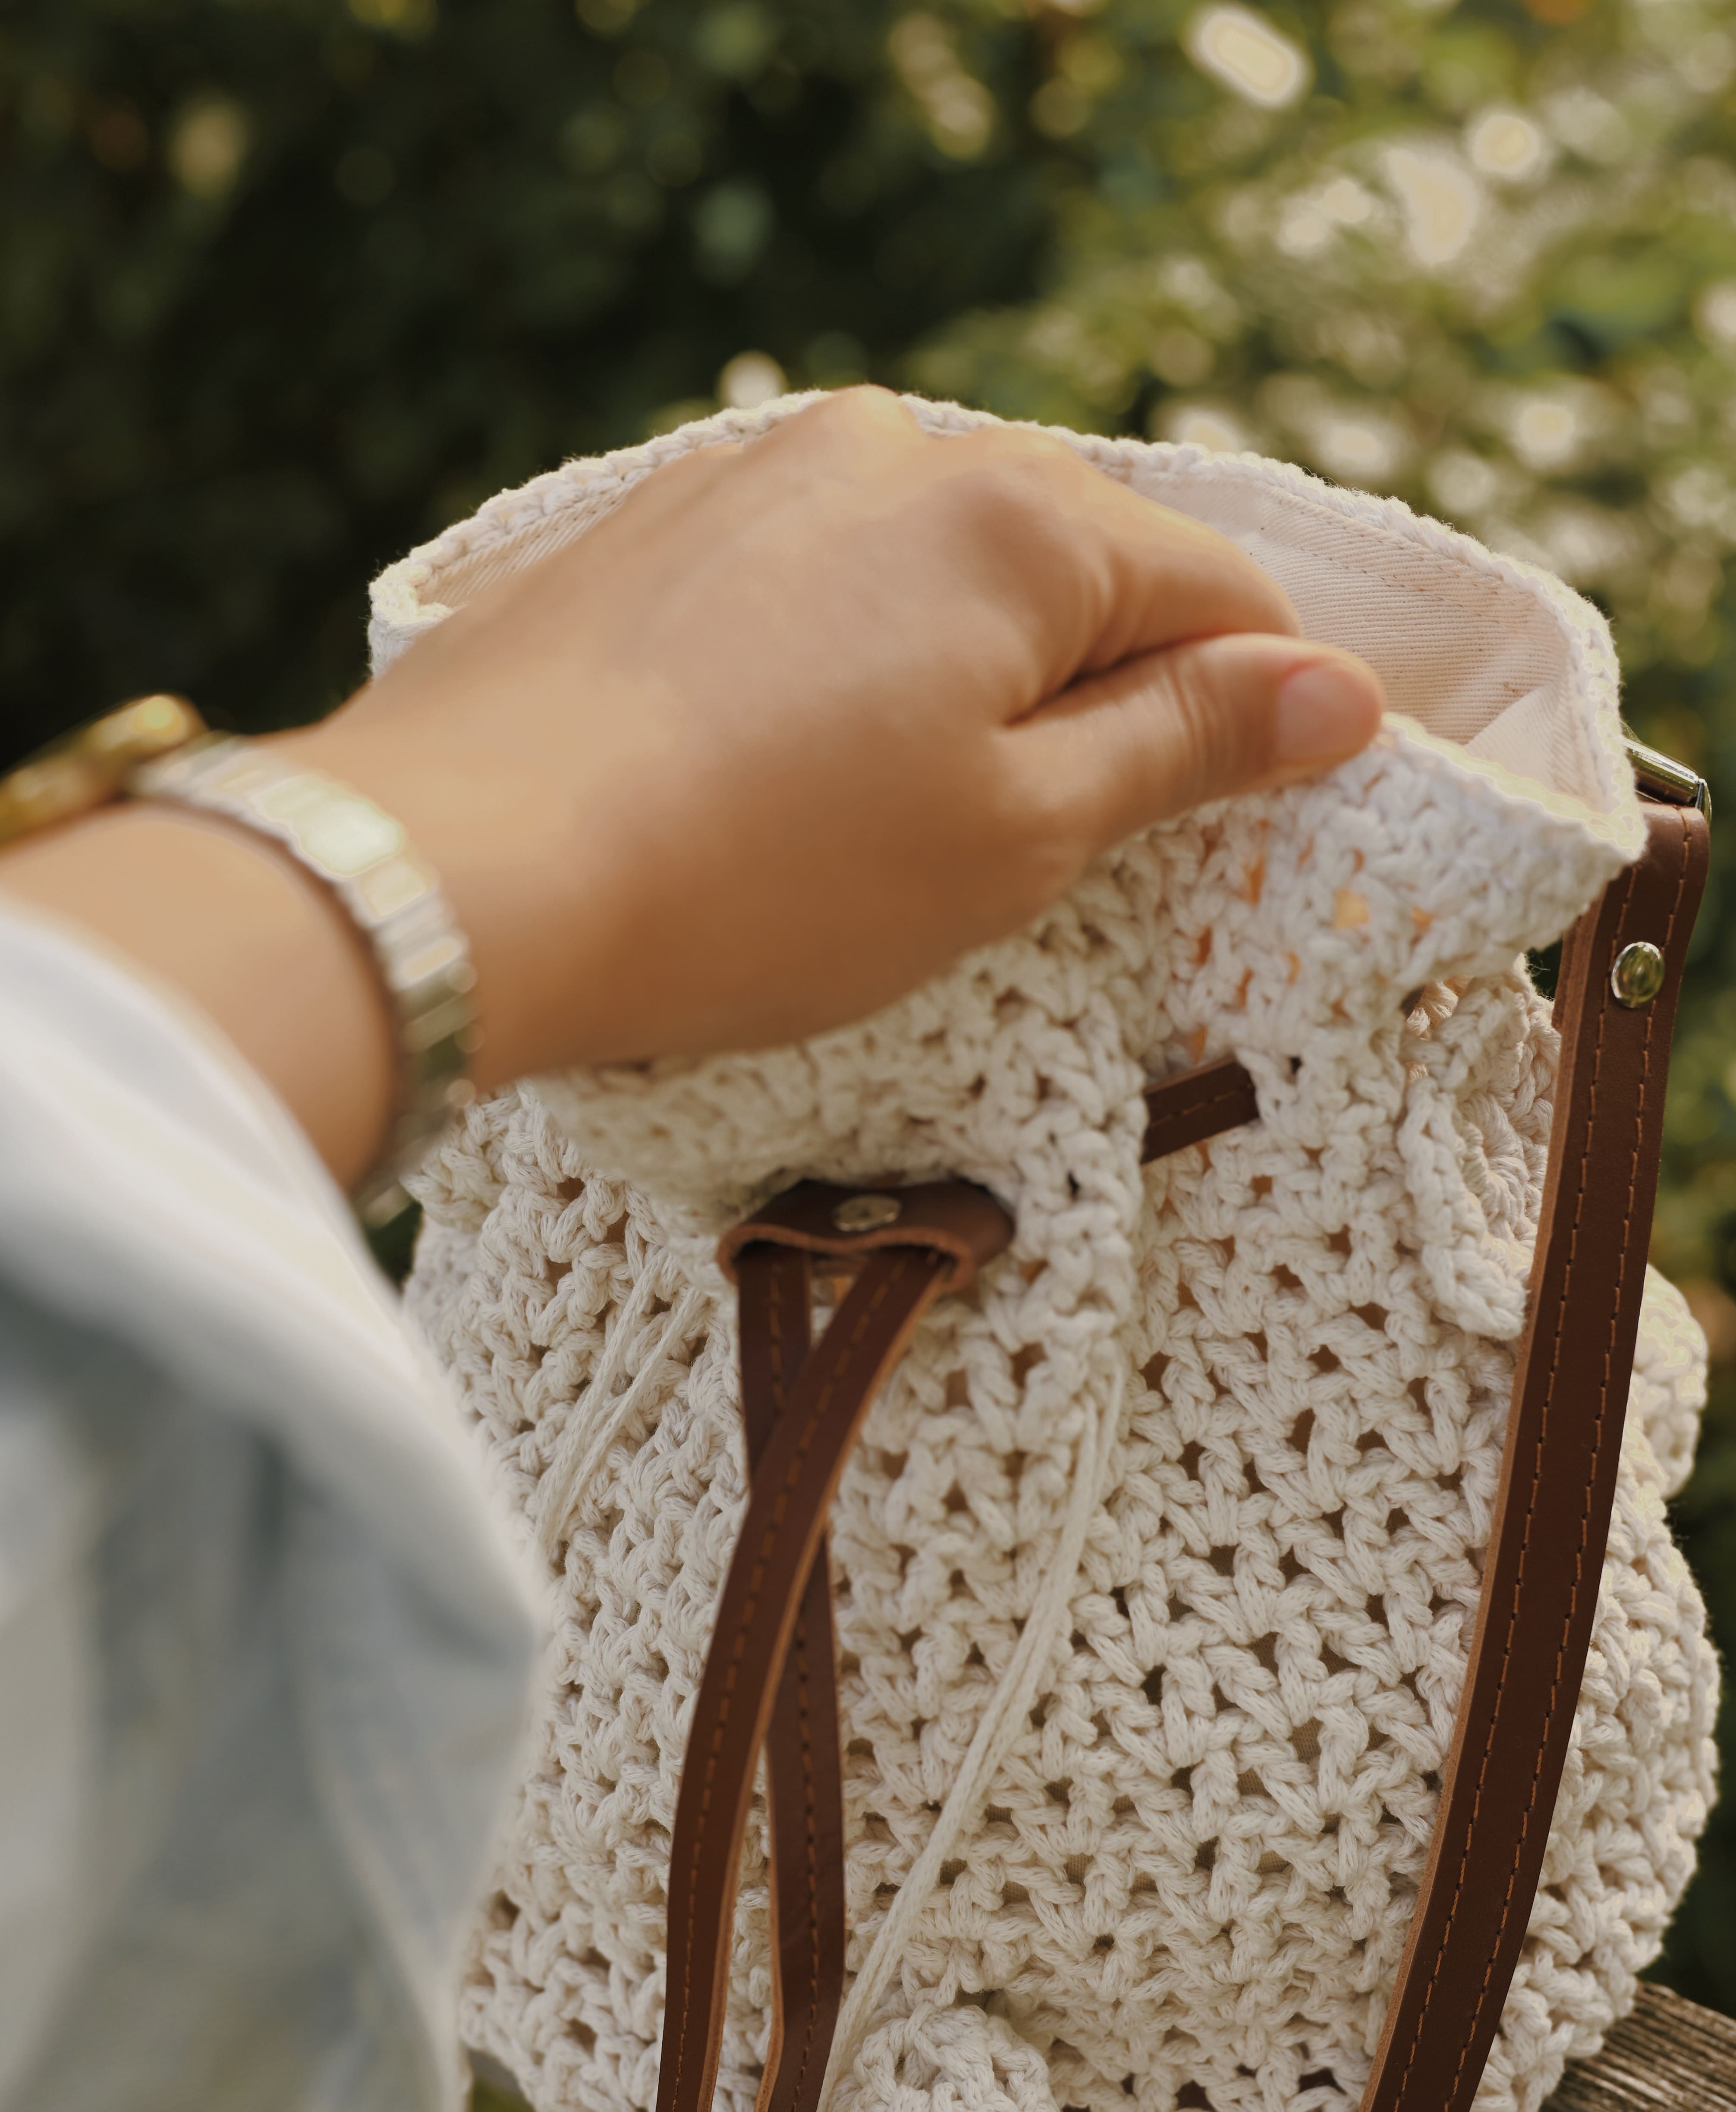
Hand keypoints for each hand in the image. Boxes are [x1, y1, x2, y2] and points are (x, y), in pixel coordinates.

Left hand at [1, 392, 1383, 1189]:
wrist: (465, 870)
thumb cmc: (763, 877)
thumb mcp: (1015, 834)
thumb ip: (1182, 745)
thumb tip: (1333, 692)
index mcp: (1014, 518)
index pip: (1211, 590)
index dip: (1256, 701)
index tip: (1250, 801)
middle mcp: (887, 452)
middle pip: (1071, 563)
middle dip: (1099, 687)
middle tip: (1059, 841)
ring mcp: (752, 476)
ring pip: (931, 572)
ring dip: (962, 679)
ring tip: (903, 821)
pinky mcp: (650, 530)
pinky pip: (808, 584)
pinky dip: (842, 667)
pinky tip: (788, 771)